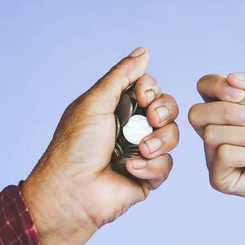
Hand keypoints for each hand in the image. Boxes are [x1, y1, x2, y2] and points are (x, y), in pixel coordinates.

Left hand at [22, 47, 179, 244]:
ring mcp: (142, 153)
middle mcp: (131, 128)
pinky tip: (130, 170)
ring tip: (141, 149)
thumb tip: (143, 52)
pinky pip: (166, 165)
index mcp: (117, 108)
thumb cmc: (75, 147)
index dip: (152, 90)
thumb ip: (121, 76)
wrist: (73, 192)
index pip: (150, 90)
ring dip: (159, 140)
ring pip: (172, 136)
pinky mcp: (148, 177)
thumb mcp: (95, 103)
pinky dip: (150, 166)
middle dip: (163, 111)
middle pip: (167, 110)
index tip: (143, 95)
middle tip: (151, 118)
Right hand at [189, 65, 244, 212]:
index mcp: (223, 110)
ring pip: (212, 135)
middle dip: (229, 113)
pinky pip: (223, 156)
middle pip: (197, 113)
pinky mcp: (218, 178)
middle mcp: (213, 133)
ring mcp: (213, 157)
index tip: (240, 94)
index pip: (203, 87)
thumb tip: (232, 78)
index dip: (216, 86)